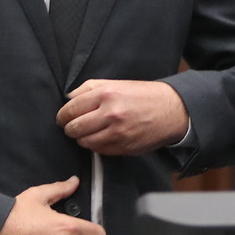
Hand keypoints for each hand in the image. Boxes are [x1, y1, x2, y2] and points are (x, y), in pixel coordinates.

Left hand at [57, 79, 189, 155]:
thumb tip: (68, 98)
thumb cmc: (143, 95)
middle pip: (74, 128)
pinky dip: (96, 145)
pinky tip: (102, 137)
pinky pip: (99, 150)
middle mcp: (111, 114)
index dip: (62, 116)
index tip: (63, 118)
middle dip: (70, 128)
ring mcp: (117, 133)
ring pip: (84, 142)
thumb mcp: (116, 83)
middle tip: (72, 126)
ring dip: (82, 138)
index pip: (70, 109)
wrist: (171, 110)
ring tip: (89, 132)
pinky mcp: (124, 147)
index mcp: (107, 94)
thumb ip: (89, 88)